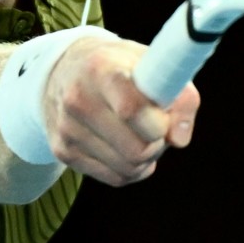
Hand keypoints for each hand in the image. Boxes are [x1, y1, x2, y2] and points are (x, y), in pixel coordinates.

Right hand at [42, 35, 199, 186]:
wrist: (64, 71)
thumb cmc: (119, 68)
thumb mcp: (152, 64)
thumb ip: (179, 96)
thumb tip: (179, 139)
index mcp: (101, 69)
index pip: (131, 110)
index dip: (159, 123)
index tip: (165, 116)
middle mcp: (78, 99)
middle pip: (136, 149)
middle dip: (158, 144)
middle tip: (157, 128)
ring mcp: (68, 128)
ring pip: (128, 168)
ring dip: (146, 158)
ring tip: (141, 135)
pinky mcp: (64, 151)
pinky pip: (115, 178)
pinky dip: (131, 169)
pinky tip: (126, 147)